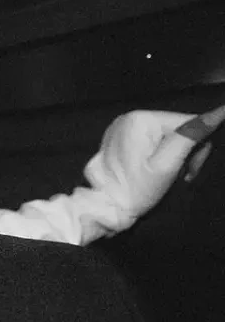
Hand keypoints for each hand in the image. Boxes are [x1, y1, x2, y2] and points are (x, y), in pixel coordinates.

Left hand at [89, 105, 222, 219]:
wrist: (107, 209)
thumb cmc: (136, 190)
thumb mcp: (168, 164)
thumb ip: (191, 135)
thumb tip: (220, 112)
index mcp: (141, 119)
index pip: (189, 121)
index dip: (198, 146)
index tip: (190, 169)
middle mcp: (130, 118)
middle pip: (178, 128)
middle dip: (185, 152)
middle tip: (181, 175)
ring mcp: (123, 128)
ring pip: (168, 136)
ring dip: (175, 156)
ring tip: (168, 176)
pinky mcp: (121, 140)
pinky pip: (153, 141)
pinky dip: (160, 155)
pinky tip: (155, 170)